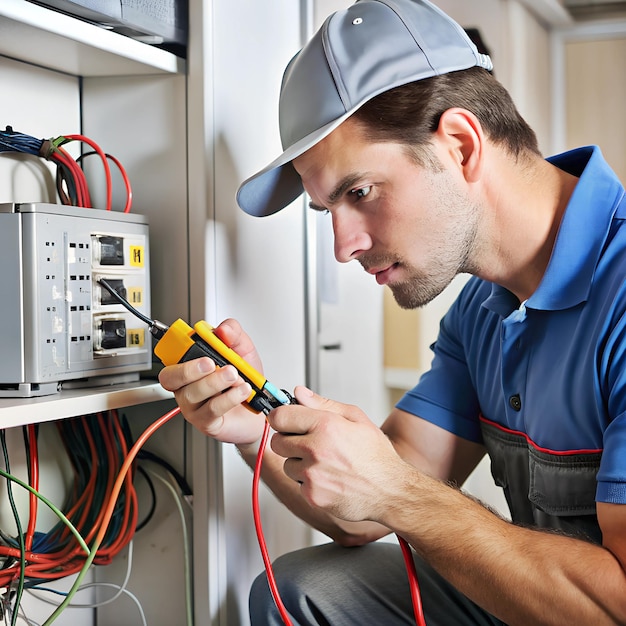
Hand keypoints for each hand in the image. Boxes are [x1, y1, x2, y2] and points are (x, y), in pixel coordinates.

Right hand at [158, 319, 265, 445]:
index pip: (171, 355)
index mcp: (191, 364)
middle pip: (171, 377)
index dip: (176, 347)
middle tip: (211, 362)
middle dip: (190, 368)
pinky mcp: (206, 421)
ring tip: (235, 376)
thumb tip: (223, 329)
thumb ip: (233, 333)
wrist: (259, 408)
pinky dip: (229, 398)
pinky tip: (241, 391)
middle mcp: (187, 385)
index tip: (196, 341)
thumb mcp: (243, 350)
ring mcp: (193, 405)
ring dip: (215, 382)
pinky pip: (211, 409)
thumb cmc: (245, 380)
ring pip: (193, 393)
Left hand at [269, 387, 407, 522]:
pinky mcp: (312, 495)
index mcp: (325, 425)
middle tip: (309, 443)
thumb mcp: (356, 418)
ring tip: (325, 462)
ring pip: (287, 464)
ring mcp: (312, 474)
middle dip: (289, 441)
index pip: (280, 416)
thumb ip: (323, 404)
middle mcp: (315, 449)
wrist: (390, 491)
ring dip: (299, 463)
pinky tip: (329, 478)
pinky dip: (308, 482)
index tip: (284, 420)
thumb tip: (298, 392)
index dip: (280, 417)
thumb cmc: (376, 455)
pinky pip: (297, 484)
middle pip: (277, 441)